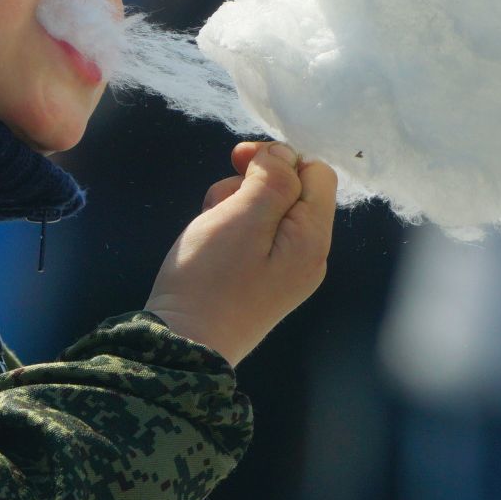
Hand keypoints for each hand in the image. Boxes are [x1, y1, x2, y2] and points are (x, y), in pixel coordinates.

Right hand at [143, 141, 336, 366]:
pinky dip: (231, 227)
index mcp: (312, 239)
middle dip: (251, 183)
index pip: (317, 173)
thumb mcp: (241, 217)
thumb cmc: (209, 280)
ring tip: (209, 226)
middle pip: (291, 190)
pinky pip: (255, 237)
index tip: (238, 160)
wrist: (182, 345)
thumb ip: (272, 178)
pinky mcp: (263, 281)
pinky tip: (210, 243)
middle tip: (218, 201)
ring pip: (267, 211)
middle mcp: (309, 255)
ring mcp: (287, 271)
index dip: (279, 158)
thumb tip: (286, 154)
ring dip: (235, 204)